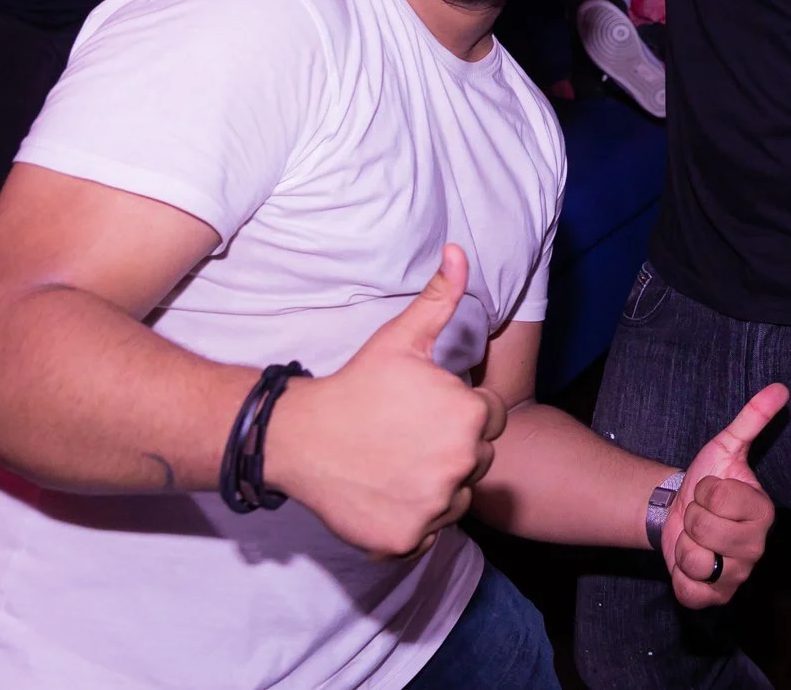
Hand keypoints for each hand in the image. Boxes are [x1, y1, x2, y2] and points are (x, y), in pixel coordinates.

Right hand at [264, 245, 509, 557]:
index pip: (491, 419)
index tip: (426, 411)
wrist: (299, 437)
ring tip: (397, 462)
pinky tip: (385, 491)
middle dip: (451, 448)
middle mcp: (458, 464)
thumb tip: (460, 250)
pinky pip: (430, 531)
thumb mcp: (401, 339)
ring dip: (437, 485)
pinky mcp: (408, 540)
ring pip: (458, 498)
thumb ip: (440, 297)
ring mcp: (433, 506)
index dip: (462, 412)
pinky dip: (413, 518)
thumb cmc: (356, 386)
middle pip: (478, 459)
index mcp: (467, 415)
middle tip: (408, 437)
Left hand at [660, 383, 787, 606]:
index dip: (704, 490)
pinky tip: (690, 563)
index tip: (711, 489)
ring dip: (684, 546)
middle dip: (693, 517)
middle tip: (701, 515)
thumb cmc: (708, 480)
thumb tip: (780, 388)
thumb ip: (752, 419)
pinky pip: (691, 592)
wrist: (681, 513)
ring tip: (695, 538)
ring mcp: (739, 575)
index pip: (718, 498)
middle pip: (705, 529)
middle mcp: (757, 547)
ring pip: (696, 561)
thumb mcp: (725, 447)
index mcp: (763, 511)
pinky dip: (680, 578)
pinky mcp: (718, 598)